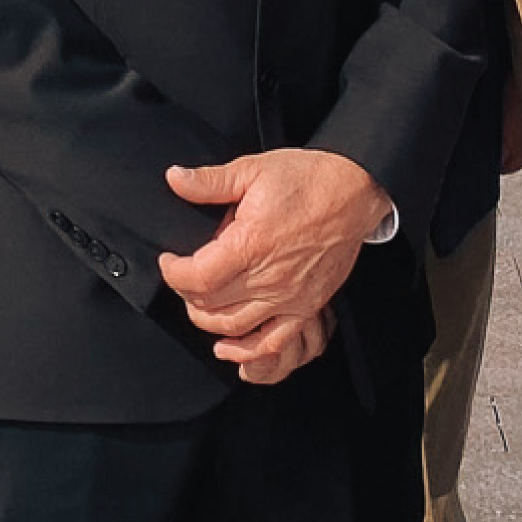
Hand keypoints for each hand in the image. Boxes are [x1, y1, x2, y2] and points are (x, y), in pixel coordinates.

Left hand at [156, 149, 388, 379]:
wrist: (353, 191)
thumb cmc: (306, 179)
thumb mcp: (252, 169)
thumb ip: (210, 181)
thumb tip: (175, 178)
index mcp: (251, 242)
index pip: (198, 276)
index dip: (174, 273)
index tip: (168, 261)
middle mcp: (270, 277)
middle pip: (211, 304)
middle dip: (186, 293)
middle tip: (181, 277)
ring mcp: (290, 297)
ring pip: (235, 327)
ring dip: (208, 321)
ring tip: (199, 303)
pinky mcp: (307, 307)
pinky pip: (273, 343)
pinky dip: (247, 352)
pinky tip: (229, 348)